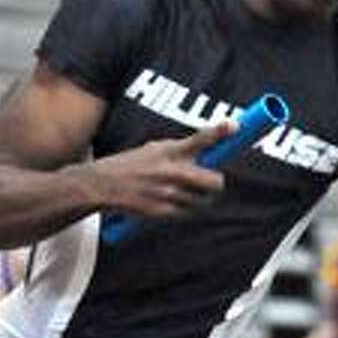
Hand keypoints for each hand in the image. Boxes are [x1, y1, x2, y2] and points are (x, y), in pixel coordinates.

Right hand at [95, 121, 237, 220]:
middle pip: (215, 182)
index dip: (220, 131)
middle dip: (215, 183)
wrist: (102, 185)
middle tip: (208, 181)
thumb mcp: (154, 149)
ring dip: (197, 197)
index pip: (200, 139)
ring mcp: (168, 193)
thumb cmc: (130, 165)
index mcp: (170, 150)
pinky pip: (186, 213)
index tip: (234, 125)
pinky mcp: (162, 211)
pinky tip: (168, 202)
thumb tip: (206, 150)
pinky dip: (182, 209)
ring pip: (202, 200)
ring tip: (179, 192)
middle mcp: (172, 171)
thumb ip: (180, 150)